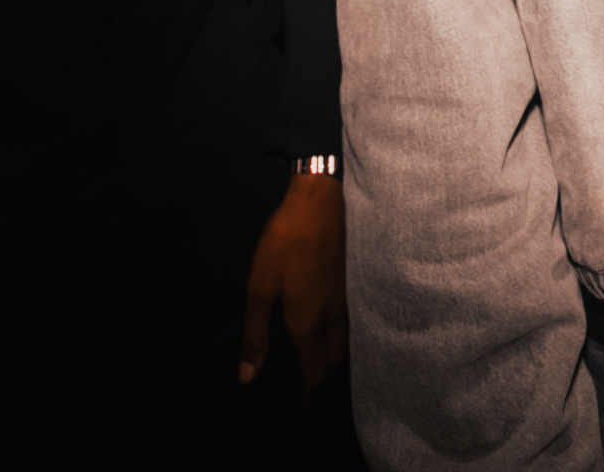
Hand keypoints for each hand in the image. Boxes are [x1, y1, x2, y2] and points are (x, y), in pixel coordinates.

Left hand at [239, 173, 347, 398]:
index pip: (315, 370)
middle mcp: (334, 315)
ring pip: (348, 339)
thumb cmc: (287, 240)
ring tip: (324, 360)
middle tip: (313, 386)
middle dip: (324, 378)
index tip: (304, 406)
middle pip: (335, 360)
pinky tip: (339, 324)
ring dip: (337, 356)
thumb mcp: (260, 285)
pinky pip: (355, 319)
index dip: (309, 392)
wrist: (323, 197)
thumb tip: (247, 376)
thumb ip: (255, 332)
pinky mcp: (356, 278)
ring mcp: (349, 295)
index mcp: (309, 321)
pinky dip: (346, 334)